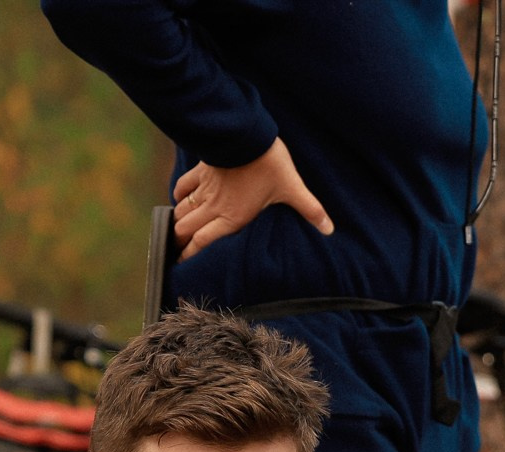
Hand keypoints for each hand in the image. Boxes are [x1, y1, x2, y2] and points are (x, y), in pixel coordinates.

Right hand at [174, 139, 334, 258]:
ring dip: (177, 224)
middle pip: (186, 230)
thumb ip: (309, 210)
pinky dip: (178, 196)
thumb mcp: (292, 188)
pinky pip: (182, 187)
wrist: (247, 134)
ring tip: (175, 234)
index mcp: (233, 218)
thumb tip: (329, 229)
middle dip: (178, 243)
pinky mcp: (202, 171)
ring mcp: (205, 189)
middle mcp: (214, 207)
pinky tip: (180, 201)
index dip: (189, 256)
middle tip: (175, 252)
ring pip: (182, 212)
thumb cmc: (269, 164)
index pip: (203, 243)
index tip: (182, 265)